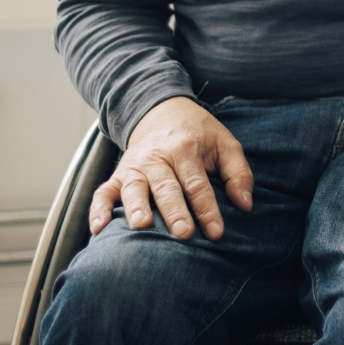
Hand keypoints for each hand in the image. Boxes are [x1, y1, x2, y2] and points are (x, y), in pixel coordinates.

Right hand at [89, 96, 252, 240]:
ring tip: (141, 226)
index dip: (207, 209)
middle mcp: (157, 157)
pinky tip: (98, 229)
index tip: (216, 232)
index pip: (197, 183)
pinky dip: (98, 210)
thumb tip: (245, 205)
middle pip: (166, 187)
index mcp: (185, 148)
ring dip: (136, 207)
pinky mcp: (117, 174)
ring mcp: (134, 166)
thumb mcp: (225, 143)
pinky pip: (103, 192)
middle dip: (175, 211)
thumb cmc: (198, 133)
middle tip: (183, 234)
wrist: (161, 110)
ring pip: (133, 188)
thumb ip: (238, 172)